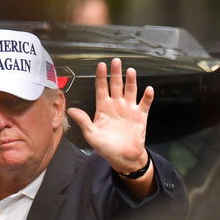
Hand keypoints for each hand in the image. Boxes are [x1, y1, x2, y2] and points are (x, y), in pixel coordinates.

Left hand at [67, 58, 153, 174]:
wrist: (123, 157)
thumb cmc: (106, 148)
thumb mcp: (91, 135)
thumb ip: (83, 121)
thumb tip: (71, 110)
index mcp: (103, 108)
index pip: (101, 88)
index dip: (101, 77)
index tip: (100, 65)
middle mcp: (116, 105)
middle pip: (116, 85)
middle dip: (115, 73)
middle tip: (116, 61)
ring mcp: (129, 109)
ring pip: (130, 90)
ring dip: (131, 81)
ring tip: (130, 71)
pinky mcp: (140, 115)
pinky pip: (144, 103)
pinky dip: (147, 96)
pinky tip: (148, 90)